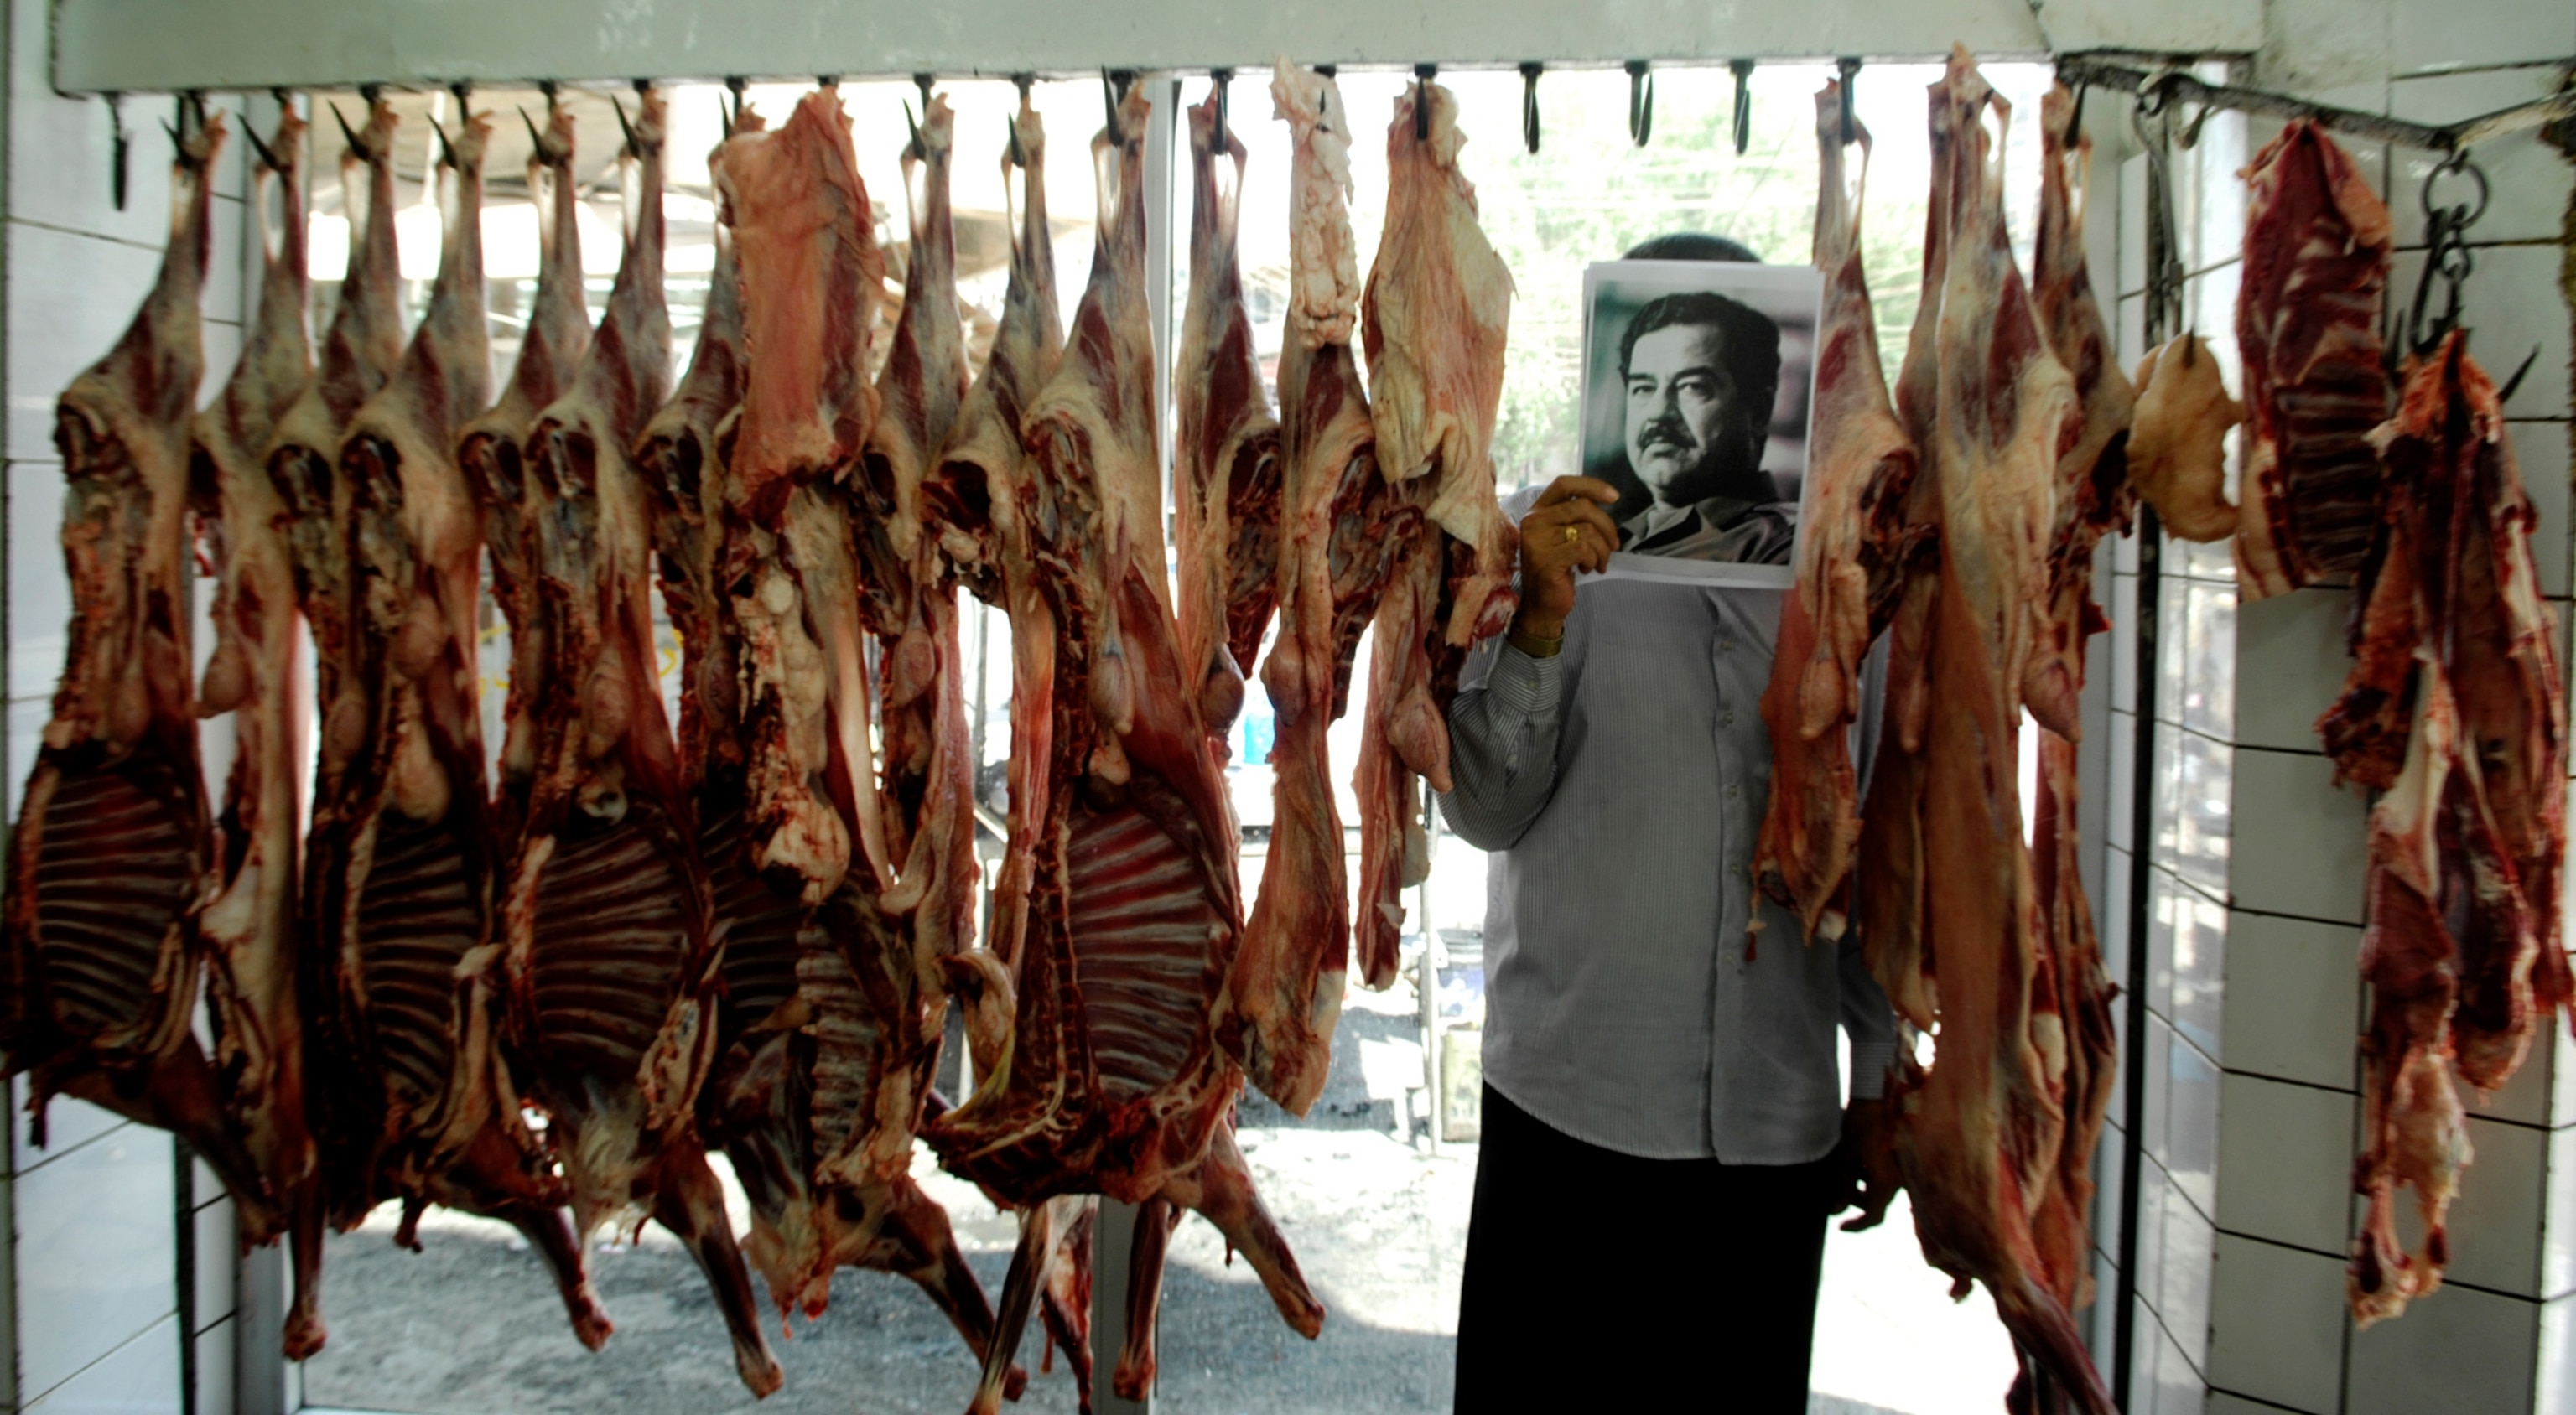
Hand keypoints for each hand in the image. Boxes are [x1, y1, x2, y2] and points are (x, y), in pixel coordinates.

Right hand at [1513, 476, 1620, 639]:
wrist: (1542, 605)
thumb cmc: (1557, 570)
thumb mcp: (1563, 536)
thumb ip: (1576, 517)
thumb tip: (1607, 501)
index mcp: (1537, 511)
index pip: (1564, 484)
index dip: (1592, 486)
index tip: (1614, 497)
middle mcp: (1533, 521)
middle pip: (1583, 506)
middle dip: (1607, 526)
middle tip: (1614, 545)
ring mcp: (1537, 540)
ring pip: (1587, 530)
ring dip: (1603, 549)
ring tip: (1598, 563)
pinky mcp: (1546, 559)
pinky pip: (1584, 549)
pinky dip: (1593, 560)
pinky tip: (1588, 569)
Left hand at [1830, 1098, 1902, 1231]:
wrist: (1878, 1095)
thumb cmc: (1858, 1123)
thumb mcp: (1846, 1157)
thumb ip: (1843, 1187)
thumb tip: (1835, 1211)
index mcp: (1885, 1182)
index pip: (1874, 1217)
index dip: (1857, 1226)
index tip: (1841, 1227)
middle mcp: (1901, 1180)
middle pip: (1878, 1204)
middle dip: (1857, 1201)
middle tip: (1837, 1190)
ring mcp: (1906, 1171)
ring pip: (1884, 1191)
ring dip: (1866, 1187)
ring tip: (1849, 1166)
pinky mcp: (1906, 1160)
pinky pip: (1890, 1178)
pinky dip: (1875, 1176)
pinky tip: (1862, 1160)